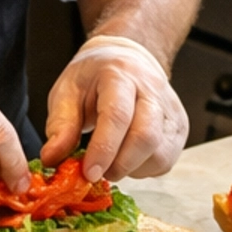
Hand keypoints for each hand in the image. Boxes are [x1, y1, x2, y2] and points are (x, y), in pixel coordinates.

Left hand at [43, 34, 186, 182]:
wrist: (127, 59)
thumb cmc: (94, 77)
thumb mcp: (67, 92)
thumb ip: (60, 126)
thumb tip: (51, 158)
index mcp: (120, 75)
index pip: (117, 115)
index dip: (103, 149)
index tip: (89, 172)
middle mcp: (152, 89)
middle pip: (145, 137)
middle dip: (119, 165)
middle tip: (96, 172)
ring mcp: (171, 109)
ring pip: (160, 153)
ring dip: (131, 169)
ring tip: (111, 161)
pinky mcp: (179, 126)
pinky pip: (166, 160)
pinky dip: (144, 168)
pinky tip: (128, 158)